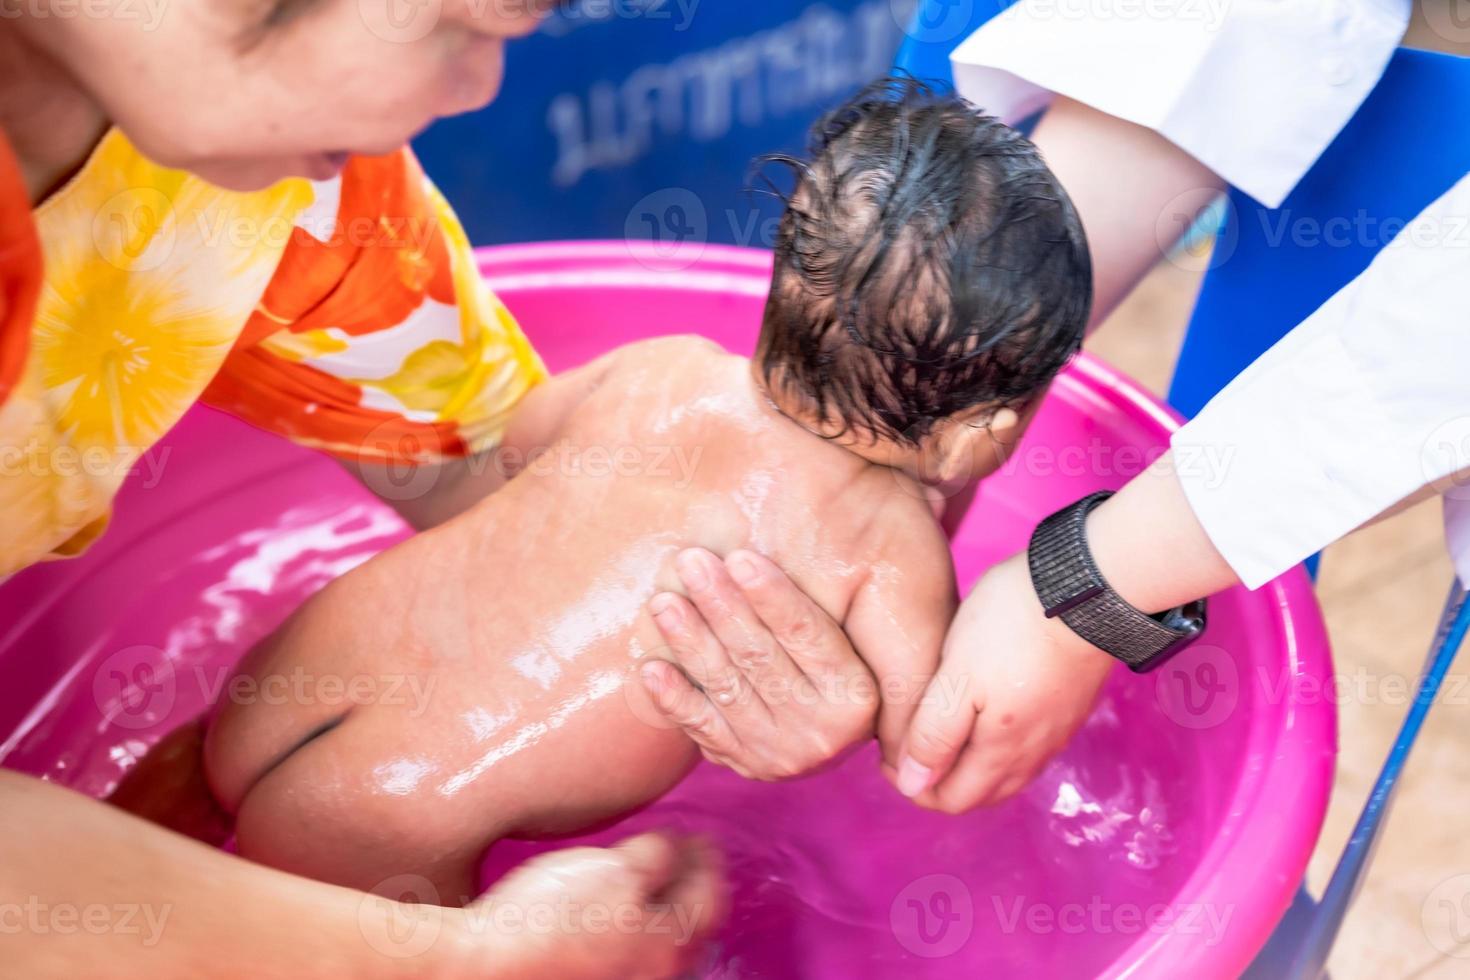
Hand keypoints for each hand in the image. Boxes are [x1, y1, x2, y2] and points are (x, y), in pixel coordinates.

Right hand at [452, 833, 724, 979]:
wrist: (486, 964)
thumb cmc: (547, 920)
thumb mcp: (614, 870)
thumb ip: (656, 857)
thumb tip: (674, 847)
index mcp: (669, 946)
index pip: (707, 898)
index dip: (707, 861)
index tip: (702, 837)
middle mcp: (654, 974)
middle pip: (689, 927)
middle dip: (691, 886)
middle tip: (687, 853)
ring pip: (661, 944)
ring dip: (666, 908)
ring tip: (653, 877)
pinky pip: (631, 953)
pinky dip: (637, 927)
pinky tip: (617, 909)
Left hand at [639, 548, 879, 779]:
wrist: (826, 724)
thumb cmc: (837, 648)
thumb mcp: (854, 626)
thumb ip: (832, 598)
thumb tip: (802, 524)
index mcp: (858, 694)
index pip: (809, 634)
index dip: (772, 595)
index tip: (739, 556)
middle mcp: (824, 732)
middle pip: (761, 657)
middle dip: (721, 605)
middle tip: (690, 561)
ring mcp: (781, 754)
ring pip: (726, 688)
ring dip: (690, 642)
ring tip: (663, 601)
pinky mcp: (745, 764)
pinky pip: (701, 728)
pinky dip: (674, 698)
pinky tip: (651, 667)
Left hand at [891, 553, 1115, 810]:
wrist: (1087, 586)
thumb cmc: (1011, 626)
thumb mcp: (957, 678)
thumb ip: (934, 734)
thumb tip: (910, 785)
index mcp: (1001, 752)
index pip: (952, 800)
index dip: (912, 785)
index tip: (885, 754)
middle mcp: (1033, 753)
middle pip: (979, 793)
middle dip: (938, 779)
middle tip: (906, 741)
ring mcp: (1055, 731)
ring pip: (1005, 772)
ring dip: (968, 765)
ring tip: (938, 728)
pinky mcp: (1067, 707)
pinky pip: (1027, 747)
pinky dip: (996, 746)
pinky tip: (982, 714)